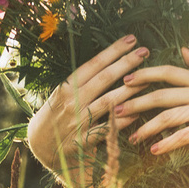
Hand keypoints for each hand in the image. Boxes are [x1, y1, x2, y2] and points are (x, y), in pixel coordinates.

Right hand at [27, 33, 146, 179]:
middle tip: (145, 51)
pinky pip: (106, 129)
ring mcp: (77, 122)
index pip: (93, 64)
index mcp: (66, 87)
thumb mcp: (61, 95)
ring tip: (148, 80)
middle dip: (126, 63)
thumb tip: (108, 63)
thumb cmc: (54, 117)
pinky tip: (137, 114)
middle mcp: (71, 102)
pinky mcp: (82, 142)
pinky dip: (123, 121)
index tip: (131, 40)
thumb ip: (81, 82)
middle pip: (104, 79)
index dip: (113, 51)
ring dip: (130, 90)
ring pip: (108, 102)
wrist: (39, 147)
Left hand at [119, 49, 188, 157]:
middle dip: (136, 102)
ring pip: (169, 115)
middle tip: (116, 109)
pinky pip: (184, 135)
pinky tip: (153, 150)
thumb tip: (184, 49)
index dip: (145, 74)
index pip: (168, 72)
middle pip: (162, 94)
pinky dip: (167, 143)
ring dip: (146, 127)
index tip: (125, 80)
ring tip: (130, 137)